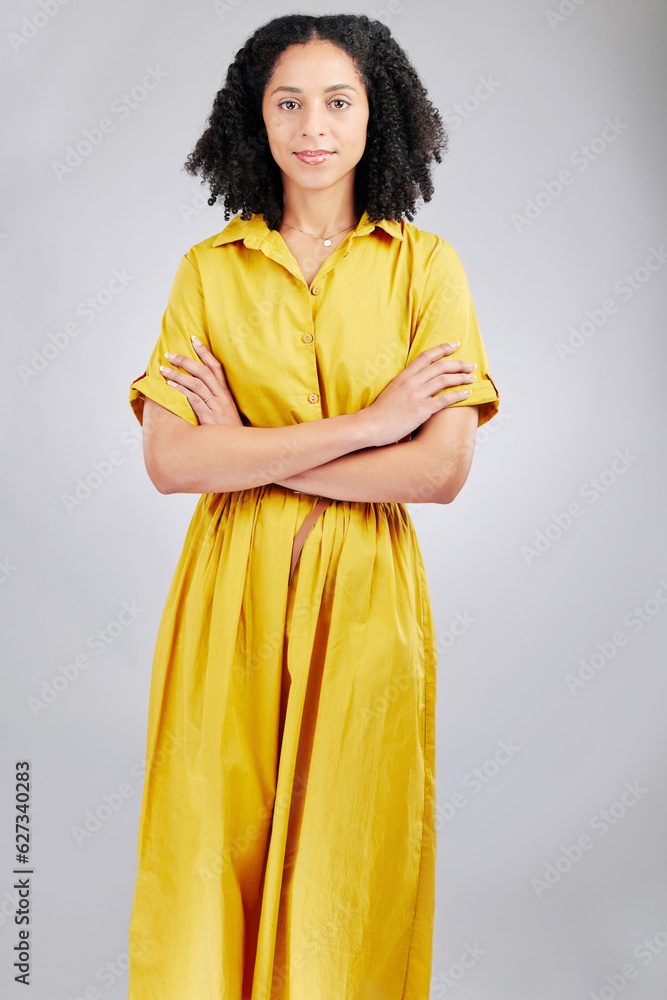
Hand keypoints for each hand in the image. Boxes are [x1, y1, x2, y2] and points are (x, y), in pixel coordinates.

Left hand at [159, 336, 242, 425]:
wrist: (238, 450)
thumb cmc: (228, 431)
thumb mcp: (225, 411)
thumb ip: (213, 398)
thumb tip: (195, 387)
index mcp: (226, 393)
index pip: (216, 367)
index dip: (205, 352)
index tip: (194, 339)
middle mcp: (222, 397)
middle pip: (204, 372)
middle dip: (185, 360)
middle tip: (169, 354)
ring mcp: (216, 407)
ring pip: (196, 384)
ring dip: (178, 375)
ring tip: (163, 370)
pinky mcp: (209, 418)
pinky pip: (194, 400)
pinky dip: (182, 391)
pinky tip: (170, 386)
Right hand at [361, 342, 476, 447]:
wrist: (369, 426)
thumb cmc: (379, 412)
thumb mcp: (392, 390)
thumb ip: (405, 384)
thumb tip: (418, 381)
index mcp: (404, 375)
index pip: (426, 356)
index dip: (443, 348)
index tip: (455, 344)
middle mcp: (411, 382)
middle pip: (440, 366)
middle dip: (458, 364)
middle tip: (470, 364)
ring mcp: (416, 395)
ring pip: (445, 380)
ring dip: (461, 377)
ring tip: (472, 378)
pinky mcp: (421, 410)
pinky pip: (445, 399)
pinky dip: (458, 395)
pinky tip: (467, 394)